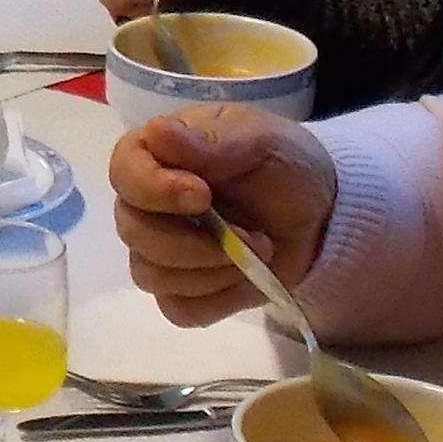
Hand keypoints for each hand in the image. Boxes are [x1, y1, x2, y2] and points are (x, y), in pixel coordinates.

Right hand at [106, 108, 337, 315]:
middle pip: (134, 233)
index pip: (124, 174)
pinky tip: (246, 276)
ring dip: (213, 269)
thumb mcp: (260, 140)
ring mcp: (157, 253)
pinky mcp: (179, 292)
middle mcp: (144, 205)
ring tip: (258, 250)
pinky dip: (218, 297)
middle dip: (196, 241)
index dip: (156, 190)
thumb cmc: (282, 164)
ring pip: (153, 275)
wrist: (318, 212)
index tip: (203, 195)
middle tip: (252, 234)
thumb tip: (156, 132)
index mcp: (154, 155)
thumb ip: (211, 142)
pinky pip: (179, 308)